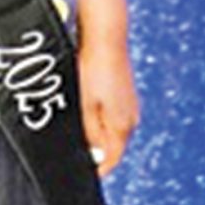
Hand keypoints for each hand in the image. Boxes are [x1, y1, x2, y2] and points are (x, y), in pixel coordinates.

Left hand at [77, 36, 139, 177]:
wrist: (105, 34)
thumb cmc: (93, 66)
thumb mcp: (86, 103)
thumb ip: (90, 131)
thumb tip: (96, 155)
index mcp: (124, 124)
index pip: (112, 158)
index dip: (97, 167)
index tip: (81, 169)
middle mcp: (131, 117)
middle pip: (112, 144)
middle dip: (94, 148)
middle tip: (73, 146)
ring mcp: (128, 103)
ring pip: (110, 127)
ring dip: (95, 130)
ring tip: (75, 125)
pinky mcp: (123, 91)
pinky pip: (110, 112)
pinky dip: (98, 115)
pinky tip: (84, 105)